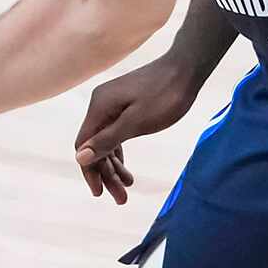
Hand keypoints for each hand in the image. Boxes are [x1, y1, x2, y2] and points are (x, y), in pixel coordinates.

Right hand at [73, 55, 204, 203]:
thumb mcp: (137, 122)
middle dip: (106, 173)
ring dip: (114, 166)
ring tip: (127, 188)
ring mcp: (113, 105)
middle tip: (121, 198)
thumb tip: (80, 158)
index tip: (100, 193)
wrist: (186, 68)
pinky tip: (126, 170)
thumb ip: (108, 140)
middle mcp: (101, 105)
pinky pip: (115, 134)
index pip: (83, 145)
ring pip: (106, 142)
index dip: (90, 171)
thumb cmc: (165, 95)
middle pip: (94, 146)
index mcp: (99, 107)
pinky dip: (120, 153)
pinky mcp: (125, 106)